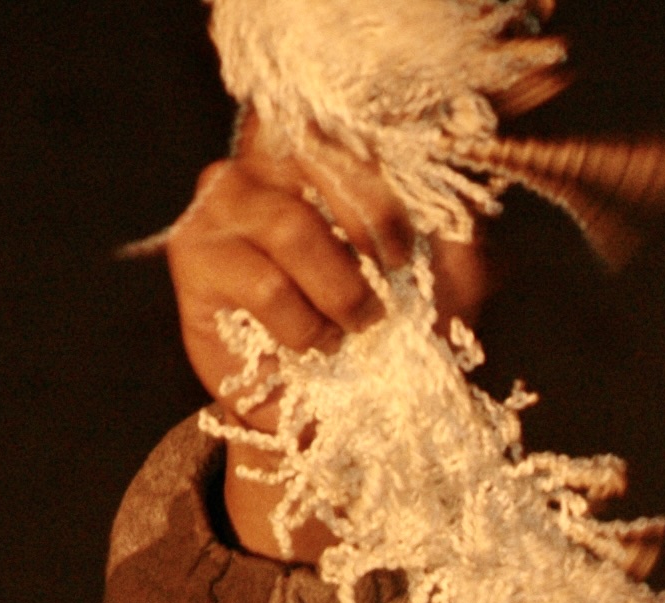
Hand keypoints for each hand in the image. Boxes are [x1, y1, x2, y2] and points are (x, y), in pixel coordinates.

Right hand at [163, 121, 490, 558]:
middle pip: (320, 159)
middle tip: (388, 290)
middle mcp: (265, 161)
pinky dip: (303, 324)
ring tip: (352, 327)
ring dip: (338, 289)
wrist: (322, 409)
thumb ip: (461, 252)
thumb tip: (469, 227)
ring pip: (292, 226)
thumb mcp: (439, 289)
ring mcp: (223, 203)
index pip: (351, 130)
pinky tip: (315, 344)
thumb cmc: (378, 332)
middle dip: (371, 230)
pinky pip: (265, 283)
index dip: (389, 187)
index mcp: (323, 152)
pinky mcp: (195, 256)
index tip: (410, 253)